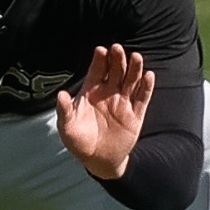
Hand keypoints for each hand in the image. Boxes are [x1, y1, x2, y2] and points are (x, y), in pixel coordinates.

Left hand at [55, 43, 154, 180]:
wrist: (97, 160)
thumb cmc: (79, 141)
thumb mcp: (67, 127)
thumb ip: (65, 110)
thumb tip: (60, 94)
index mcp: (91, 91)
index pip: (97, 71)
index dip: (100, 60)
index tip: (101, 50)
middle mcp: (109, 93)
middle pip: (116, 71)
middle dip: (117, 59)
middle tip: (117, 48)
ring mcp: (123, 103)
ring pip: (131, 81)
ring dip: (134, 69)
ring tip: (136, 57)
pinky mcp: (135, 115)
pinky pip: (142, 98)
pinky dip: (146, 87)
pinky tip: (148, 76)